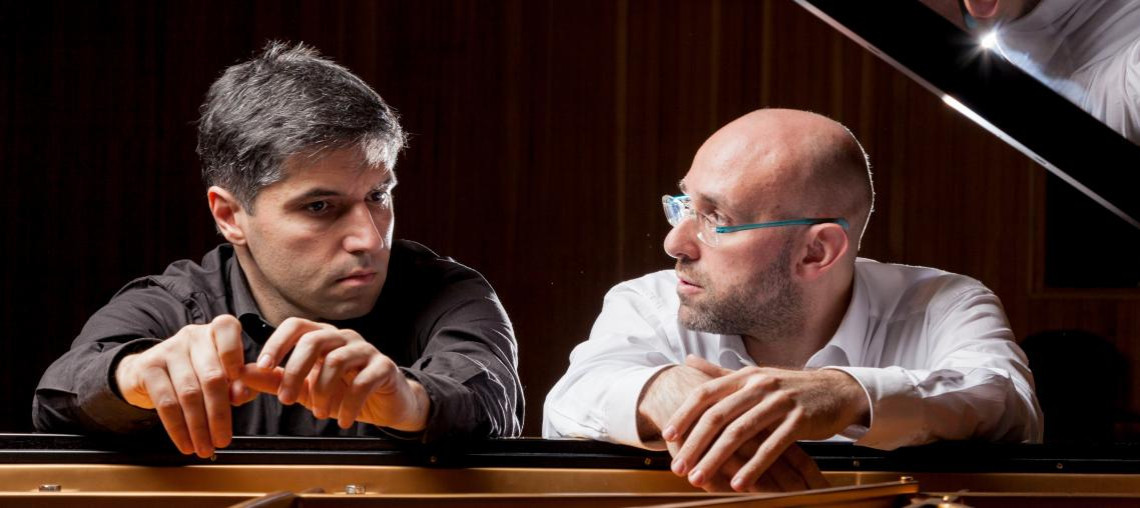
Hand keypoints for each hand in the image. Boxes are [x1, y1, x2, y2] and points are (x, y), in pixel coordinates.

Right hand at [114, 315, 250, 457]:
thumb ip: (243, 383)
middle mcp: (193, 336)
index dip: (235, 355)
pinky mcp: (148, 367)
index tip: (239, 385)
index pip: (227, 329)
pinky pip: (166, 402)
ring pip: (189, 393)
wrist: (147, 373)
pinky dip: (178, 428)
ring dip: (199, 426)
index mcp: (216, 332)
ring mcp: (169, 350)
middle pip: (211, 375)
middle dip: (219, 414)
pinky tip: (185, 443)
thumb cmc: (197, 374)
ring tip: (205, 448)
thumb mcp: (224, 375)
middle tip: (223, 441)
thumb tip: (243, 395)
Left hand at [240, 317, 428, 430]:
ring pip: (337, 361)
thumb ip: (274, 380)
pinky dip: (348, 405)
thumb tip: (240, 375)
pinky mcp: (384, 367)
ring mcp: (365, 351)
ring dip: (322, 392)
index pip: (296, 326)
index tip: (264, 366)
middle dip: (295, 371)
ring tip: (319, 414)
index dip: (278, 342)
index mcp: (322, 337)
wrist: (384, 404)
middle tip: (285, 399)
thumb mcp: (303, 388)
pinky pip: (363, 382)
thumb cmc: (342, 391)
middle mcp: (343, 338)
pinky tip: (342, 420)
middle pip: (315, 340)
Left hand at [665, 356, 865, 491]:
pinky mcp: (800, 419)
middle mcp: (759, 385)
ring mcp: (780, 401)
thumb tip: (689, 361)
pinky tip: (740, 484)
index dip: (684, 414)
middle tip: (678, 467)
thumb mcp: (754, 376)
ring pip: (741, 432)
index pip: (705, 394)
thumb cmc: (788, 388)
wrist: (836, 390)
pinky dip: (754, 467)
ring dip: (717, 459)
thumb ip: (720, 373)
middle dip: (694, 444)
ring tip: (700, 479)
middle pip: (718, 416)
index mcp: (744, 376)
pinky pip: (772, 446)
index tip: (666, 436)